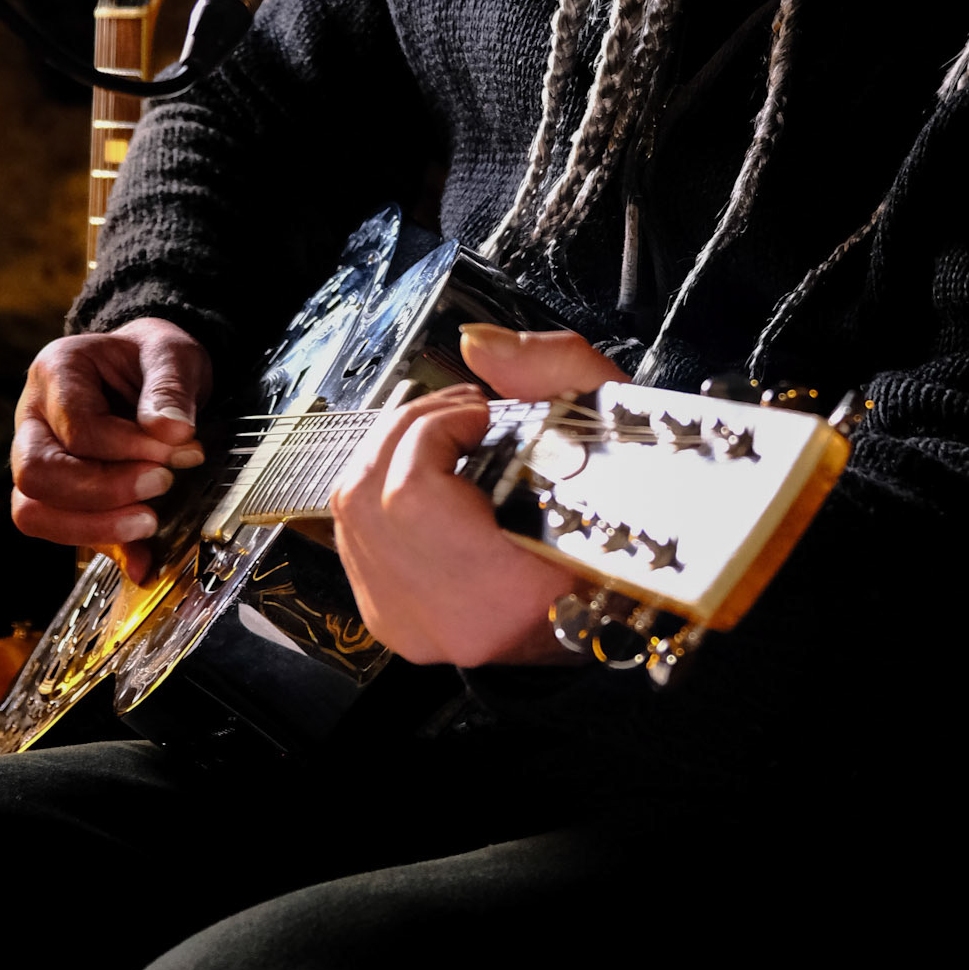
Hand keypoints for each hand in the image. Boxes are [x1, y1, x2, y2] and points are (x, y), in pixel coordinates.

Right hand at [10, 318, 211, 581]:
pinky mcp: (56, 494)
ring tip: (150, 521)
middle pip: (37, 474)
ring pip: (33, 511)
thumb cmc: (152, 358)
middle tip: (161, 484)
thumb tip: (172, 432)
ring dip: (94, 526)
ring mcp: (36, 458)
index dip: (126, 447)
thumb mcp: (172, 353)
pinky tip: (143, 555)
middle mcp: (32, 417)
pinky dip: (103, 546)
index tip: (175, 449)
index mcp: (56, 371)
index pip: (76, 426)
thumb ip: (171, 387)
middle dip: (102, 492)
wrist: (149, 370)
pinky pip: (59, 531)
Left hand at [329, 326, 626, 667]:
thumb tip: (476, 345)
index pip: (412, 494)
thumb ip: (550, 370)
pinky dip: (381, 492)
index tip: (480, 412)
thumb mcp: (611, 425)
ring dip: (390, 454)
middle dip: (408, 428)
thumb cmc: (618, 522)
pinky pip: (353, 538)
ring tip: (444, 438)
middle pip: (366, 494)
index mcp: (509, 589)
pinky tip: (427, 479)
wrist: (614, 601)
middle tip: (459, 414)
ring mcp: (413, 624)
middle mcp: (450, 619)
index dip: (436, 429)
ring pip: (350, 512)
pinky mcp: (391, 621)